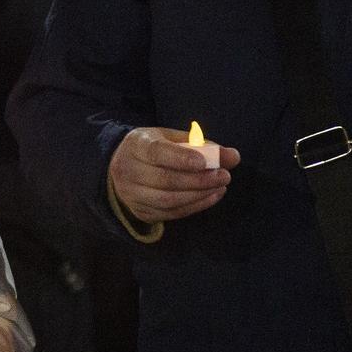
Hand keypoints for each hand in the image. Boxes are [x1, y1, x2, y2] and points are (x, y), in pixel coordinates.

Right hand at [108, 127, 238, 224]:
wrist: (119, 169)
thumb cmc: (152, 149)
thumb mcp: (171, 138)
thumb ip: (200, 145)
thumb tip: (232, 156)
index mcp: (136, 145)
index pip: (156, 152)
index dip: (181, 158)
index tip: (205, 162)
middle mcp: (129, 170)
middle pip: (165, 180)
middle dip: (199, 180)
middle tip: (224, 176)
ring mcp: (133, 195)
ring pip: (169, 200)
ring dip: (199, 195)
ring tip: (220, 186)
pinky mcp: (142, 212)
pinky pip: (172, 213)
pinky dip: (196, 206)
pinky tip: (212, 196)